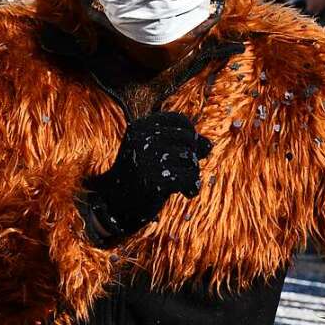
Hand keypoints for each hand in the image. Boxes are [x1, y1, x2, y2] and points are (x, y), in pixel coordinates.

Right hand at [85, 111, 211, 239]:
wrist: (116, 204)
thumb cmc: (141, 175)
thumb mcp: (158, 154)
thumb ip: (182, 144)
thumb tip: (208, 144)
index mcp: (139, 127)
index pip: (179, 120)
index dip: (190, 134)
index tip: (187, 150)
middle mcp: (142, 138)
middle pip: (188, 138)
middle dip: (192, 155)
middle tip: (183, 170)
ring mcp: (147, 158)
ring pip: (190, 157)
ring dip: (192, 173)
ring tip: (182, 182)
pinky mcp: (156, 180)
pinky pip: (190, 177)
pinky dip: (192, 186)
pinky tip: (185, 193)